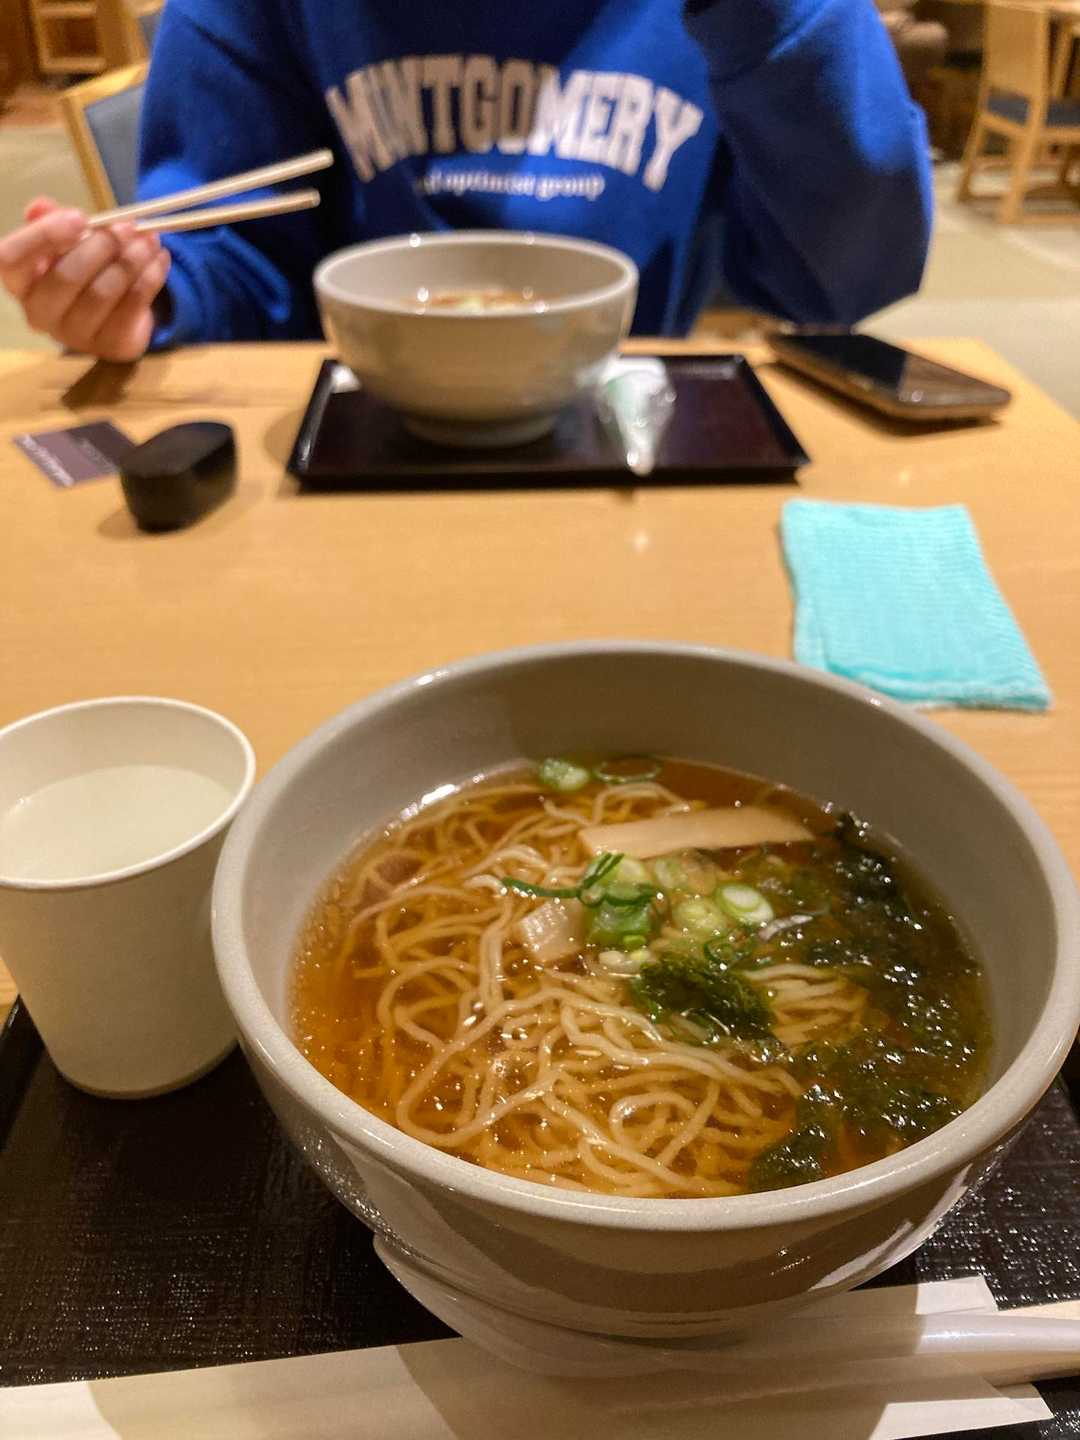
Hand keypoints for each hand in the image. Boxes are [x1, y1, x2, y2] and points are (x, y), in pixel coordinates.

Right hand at [0, 197, 170, 361]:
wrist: (118, 311)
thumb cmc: (83, 268)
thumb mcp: (66, 241)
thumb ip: (52, 221)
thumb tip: (39, 207)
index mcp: (20, 283)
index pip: (11, 259)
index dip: (43, 236)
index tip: (79, 217)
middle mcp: (40, 314)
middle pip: (66, 277)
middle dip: (101, 246)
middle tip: (127, 226)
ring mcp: (75, 335)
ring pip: (103, 293)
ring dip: (131, 261)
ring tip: (150, 239)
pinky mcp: (111, 346)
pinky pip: (132, 307)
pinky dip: (150, 278)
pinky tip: (160, 259)